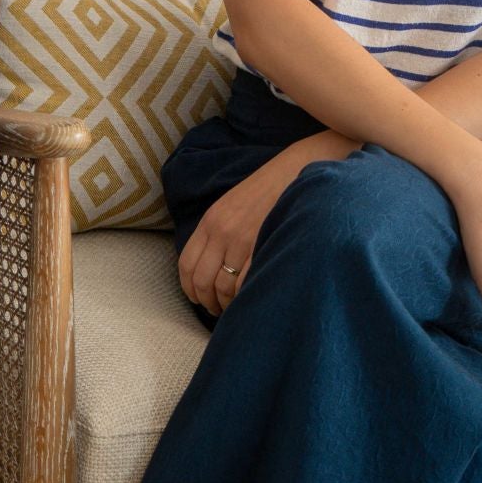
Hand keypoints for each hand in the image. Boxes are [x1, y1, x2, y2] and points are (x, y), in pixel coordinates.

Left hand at [178, 132, 355, 316]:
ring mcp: (242, 240)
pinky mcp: (263, 246)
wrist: (295, 173)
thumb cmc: (264, 193)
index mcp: (210, 221)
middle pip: (202, 282)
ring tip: (234, 308)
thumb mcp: (230, 207)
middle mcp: (222, 232)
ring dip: (226, 305)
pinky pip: (245, 284)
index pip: (186, 265)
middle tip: (217, 310)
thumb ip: (216, 234)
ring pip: (223, 288)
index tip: (199, 299)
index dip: (190, 289)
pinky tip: (250, 297)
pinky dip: (245, 297)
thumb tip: (208, 270)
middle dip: (208, 302)